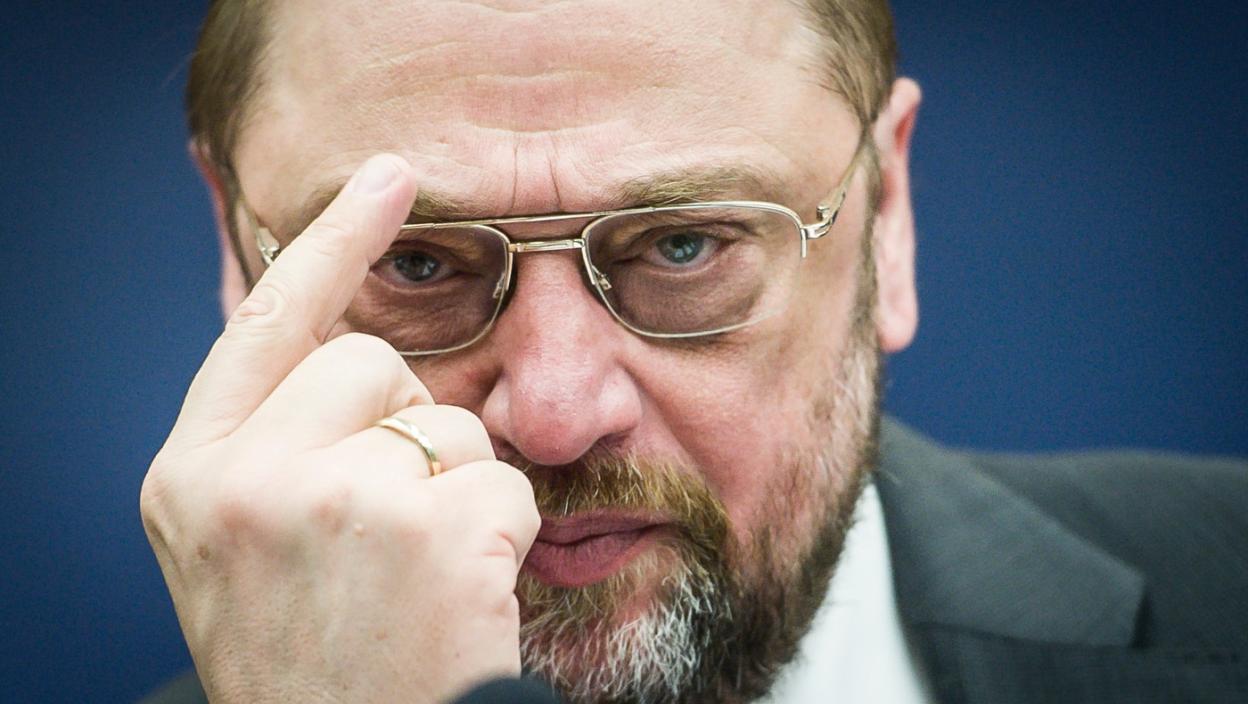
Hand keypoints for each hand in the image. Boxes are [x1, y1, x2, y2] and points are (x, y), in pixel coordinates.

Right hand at [140, 154, 539, 703]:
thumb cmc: (313, 659)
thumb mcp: (244, 549)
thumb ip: (272, 441)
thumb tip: (340, 338)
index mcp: (190, 477)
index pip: (265, 320)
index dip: (332, 241)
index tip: (388, 174)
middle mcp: (245, 478)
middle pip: (373, 361)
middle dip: (403, 426)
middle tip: (382, 529)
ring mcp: (333, 499)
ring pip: (447, 422)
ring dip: (452, 490)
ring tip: (413, 579)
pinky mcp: (425, 529)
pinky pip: (501, 480)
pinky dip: (499, 535)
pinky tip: (456, 599)